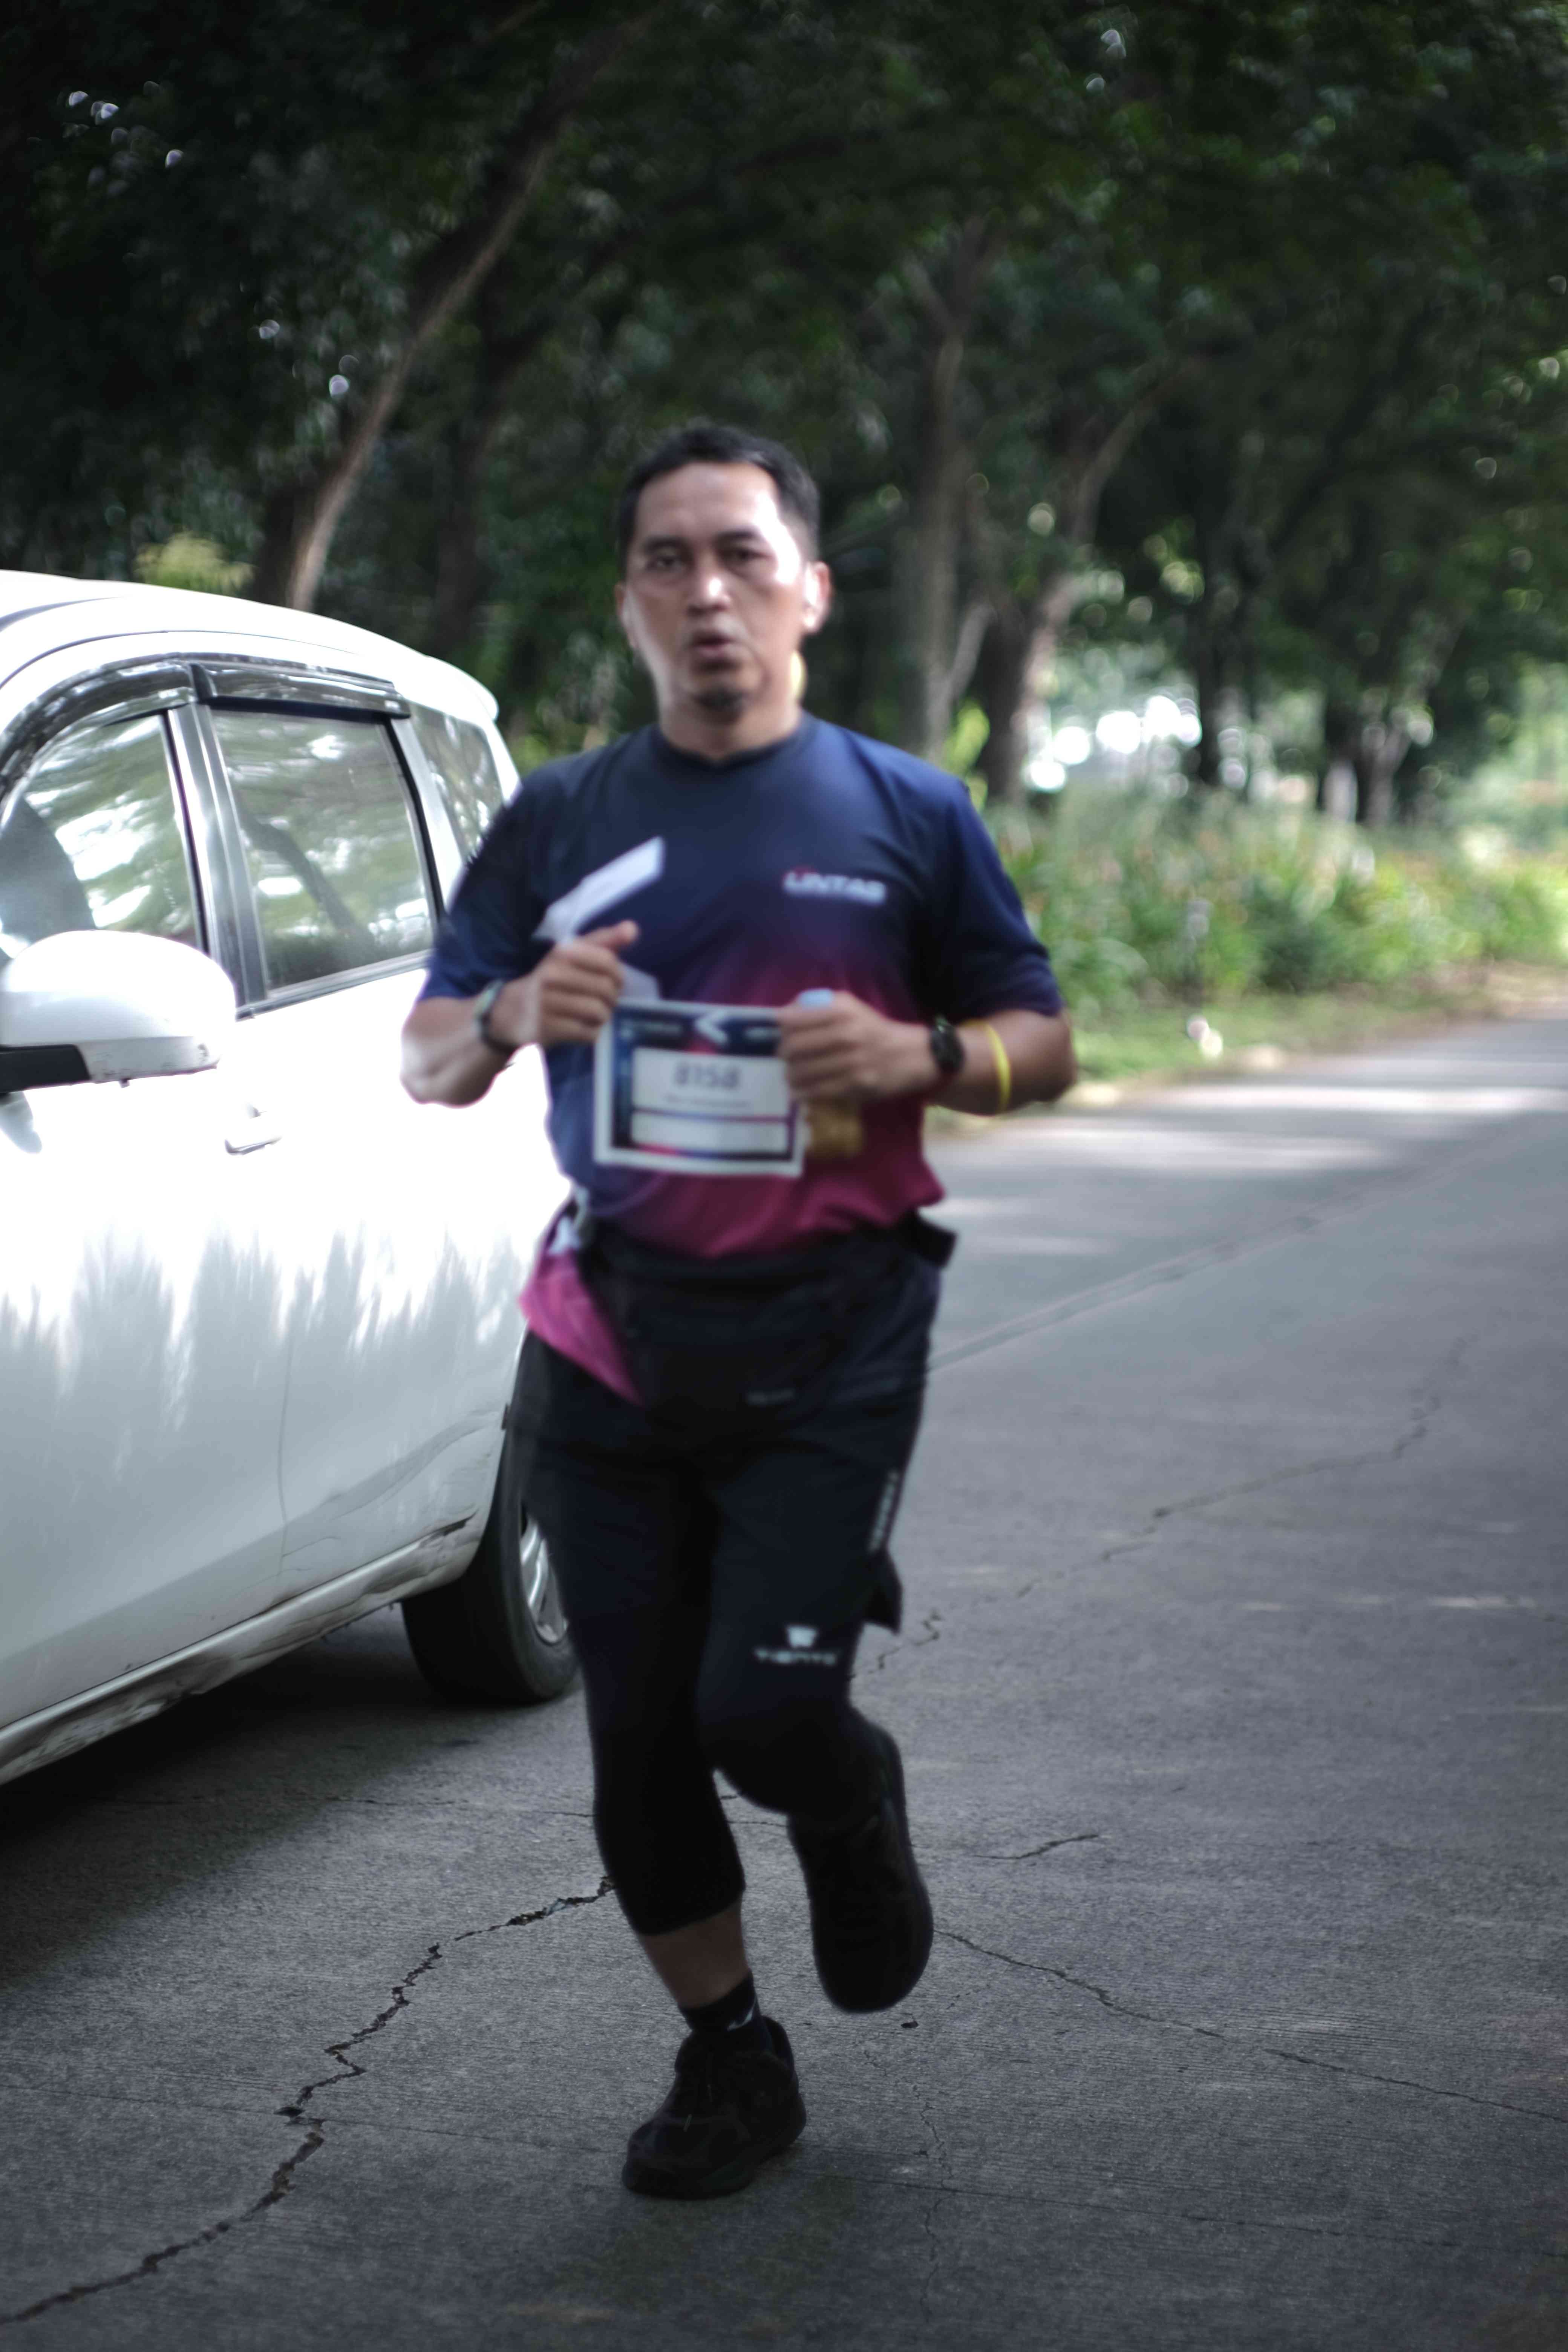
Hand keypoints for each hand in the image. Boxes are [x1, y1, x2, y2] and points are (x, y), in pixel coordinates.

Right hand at [491, 922, 638, 1048]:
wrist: (514, 1012)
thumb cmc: (553, 981)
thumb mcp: (573, 955)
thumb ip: (604, 942)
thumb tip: (632, 928)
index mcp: (561, 953)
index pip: (607, 961)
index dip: (618, 974)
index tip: (613, 980)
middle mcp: (552, 975)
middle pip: (606, 988)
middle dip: (612, 998)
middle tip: (604, 1000)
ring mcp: (548, 1002)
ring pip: (599, 1012)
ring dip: (603, 1016)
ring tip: (594, 1014)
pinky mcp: (548, 1028)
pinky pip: (588, 1033)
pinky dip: (591, 1032)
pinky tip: (582, 1027)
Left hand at [775, 991, 932, 1102]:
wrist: (913, 1055)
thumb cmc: (874, 1029)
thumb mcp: (851, 1007)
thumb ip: (819, 1006)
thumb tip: (784, 1015)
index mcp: (842, 1011)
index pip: (794, 1018)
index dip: (779, 1026)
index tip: (777, 1031)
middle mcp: (846, 1033)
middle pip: (794, 1046)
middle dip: (783, 1053)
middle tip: (784, 1057)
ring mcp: (851, 1061)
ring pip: (803, 1071)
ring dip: (791, 1076)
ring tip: (790, 1076)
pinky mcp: (856, 1085)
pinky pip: (818, 1091)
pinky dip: (803, 1093)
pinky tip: (798, 1092)